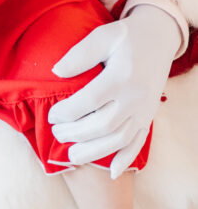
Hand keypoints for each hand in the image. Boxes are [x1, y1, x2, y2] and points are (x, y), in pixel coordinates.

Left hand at [48, 5, 181, 177]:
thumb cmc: (125, 37)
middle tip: (56, 135)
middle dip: (76, 134)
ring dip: (95, 152)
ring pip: (119, 139)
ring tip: (72, 157)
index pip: (90, 100)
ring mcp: (144, 110)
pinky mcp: (148, 117)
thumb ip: (80, 54)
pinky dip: (126, 159)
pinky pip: (139, 143)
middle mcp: (135, 97)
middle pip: (103, 125)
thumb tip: (56, 71)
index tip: (51, 116)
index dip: (68, 112)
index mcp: (121, 76)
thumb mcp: (103, 36)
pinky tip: (111, 173)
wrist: (158, 38)